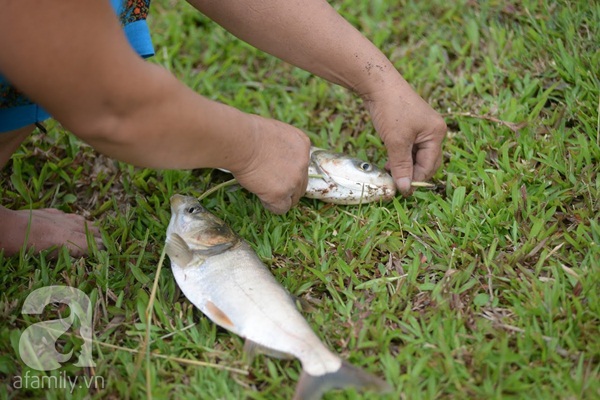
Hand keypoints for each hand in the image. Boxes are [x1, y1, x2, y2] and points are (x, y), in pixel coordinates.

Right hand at [229, 115, 310, 213]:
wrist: (240, 140)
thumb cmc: (248, 133)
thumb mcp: (275, 134)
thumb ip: (282, 148)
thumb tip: (276, 160)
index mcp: (303, 144)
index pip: (302, 165)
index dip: (287, 171)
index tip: (275, 171)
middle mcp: (303, 162)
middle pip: (301, 184)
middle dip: (287, 186)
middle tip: (269, 183)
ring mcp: (294, 179)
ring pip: (293, 198)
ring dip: (280, 196)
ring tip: (262, 188)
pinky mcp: (281, 193)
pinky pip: (282, 208)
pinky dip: (271, 205)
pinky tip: (261, 196)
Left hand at [363, 80, 446, 195]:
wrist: (378, 83)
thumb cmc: (391, 109)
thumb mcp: (396, 141)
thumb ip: (401, 166)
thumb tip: (405, 188)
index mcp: (436, 134)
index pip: (429, 165)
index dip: (416, 179)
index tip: (401, 191)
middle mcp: (434, 131)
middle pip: (427, 162)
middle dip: (413, 174)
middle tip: (397, 184)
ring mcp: (423, 128)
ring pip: (417, 156)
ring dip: (405, 166)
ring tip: (390, 174)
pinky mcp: (411, 126)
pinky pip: (410, 147)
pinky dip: (401, 157)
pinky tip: (390, 163)